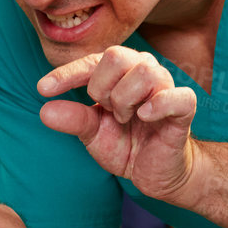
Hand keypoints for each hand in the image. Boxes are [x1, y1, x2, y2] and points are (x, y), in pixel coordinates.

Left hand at [37, 47, 200, 201]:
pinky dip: (157, 105)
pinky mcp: (184, 107)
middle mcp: (144, 71)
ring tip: (127, 119)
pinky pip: (176, 95)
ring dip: (126, 101)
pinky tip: (144, 117)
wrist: (156, 172)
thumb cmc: (127, 145)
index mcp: (121, 72)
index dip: (67, 74)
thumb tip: (45, 110)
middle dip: (103, 89)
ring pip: (143, 72)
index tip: (43, 89)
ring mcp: (166, 87)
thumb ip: (73, 119)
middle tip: (109, 112)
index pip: (92, 61)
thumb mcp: (93, 134)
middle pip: (116, 56)